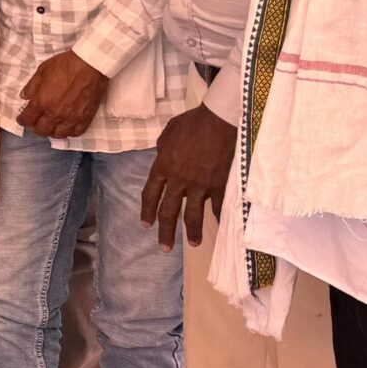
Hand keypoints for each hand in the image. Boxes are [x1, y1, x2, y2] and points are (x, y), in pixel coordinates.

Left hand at [18, 50, 109, 139]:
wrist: (90, 64)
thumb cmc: (65, 65)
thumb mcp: (42, 71)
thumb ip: (32, 86)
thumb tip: (24, 96)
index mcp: (42, 102)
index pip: (27, 119)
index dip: (22, 120)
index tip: (22, 119)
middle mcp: (55, 114)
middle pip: (41, 130)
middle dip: (36, 126)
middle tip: (37, 121)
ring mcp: (71, 118)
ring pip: (58, 134)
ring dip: (52, 131)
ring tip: (52, 125)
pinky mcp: (85, 118)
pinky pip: (75, 133)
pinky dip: (70, 131)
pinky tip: (67, 126)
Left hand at [140, 103, 235, 249]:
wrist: (218, 120)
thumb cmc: (192, 122)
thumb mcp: (168, 132)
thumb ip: (163, 148)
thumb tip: (162, 155)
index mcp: (163, 166)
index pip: (150, 194)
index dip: (147, 211)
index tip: (146, 225)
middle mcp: (178, 180)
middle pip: (169, 211)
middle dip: (165, 231)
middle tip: (164, 247)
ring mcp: (199, 184)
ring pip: (193, 214)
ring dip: (192, 231)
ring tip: (193, 244)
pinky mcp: (218, 184)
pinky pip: (217, 206)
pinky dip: (219, 218)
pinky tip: (220, 228)